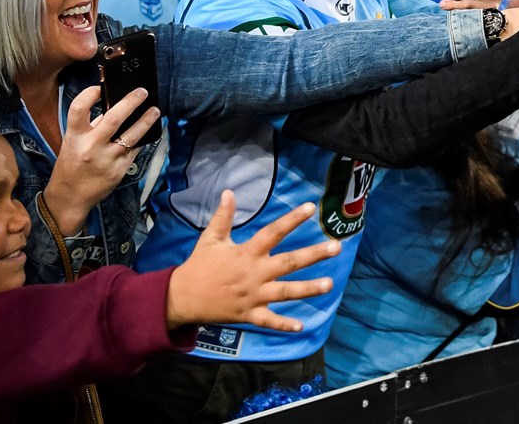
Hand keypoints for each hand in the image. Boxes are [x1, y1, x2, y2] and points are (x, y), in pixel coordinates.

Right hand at [42, 86, 159, 233]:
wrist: (70, 197)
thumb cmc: (71, 166)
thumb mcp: (73, 143)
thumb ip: (90, 126)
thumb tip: (113, 105)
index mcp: (74, 136)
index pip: (79, 108)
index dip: (90, 94)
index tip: (101, 87)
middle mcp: (90, 146)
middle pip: (114, 118)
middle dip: (131, 102)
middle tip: (142, 92)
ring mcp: (107, 159)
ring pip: (132, 135)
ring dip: (146, 121)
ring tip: (155, 111)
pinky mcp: (119, 170)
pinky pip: (135, 150)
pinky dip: (143, 139)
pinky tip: (150, 131)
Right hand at [165, 191, 342, 330]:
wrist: (182, 297)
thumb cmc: (199, 266)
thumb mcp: (210, 239)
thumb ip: (223, 217)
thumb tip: (229, 192)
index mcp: (246, 253)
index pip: (273, 232)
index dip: (292, 220)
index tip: (311, 208)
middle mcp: (253, 273)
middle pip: (288, 262)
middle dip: (313, 255)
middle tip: (336, 247)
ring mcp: (253, 295)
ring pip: (285, 292)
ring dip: (308, 289)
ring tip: (330, 284)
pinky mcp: (248, 314)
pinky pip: (268, 321)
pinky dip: (284, 325)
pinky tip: (301, 326)